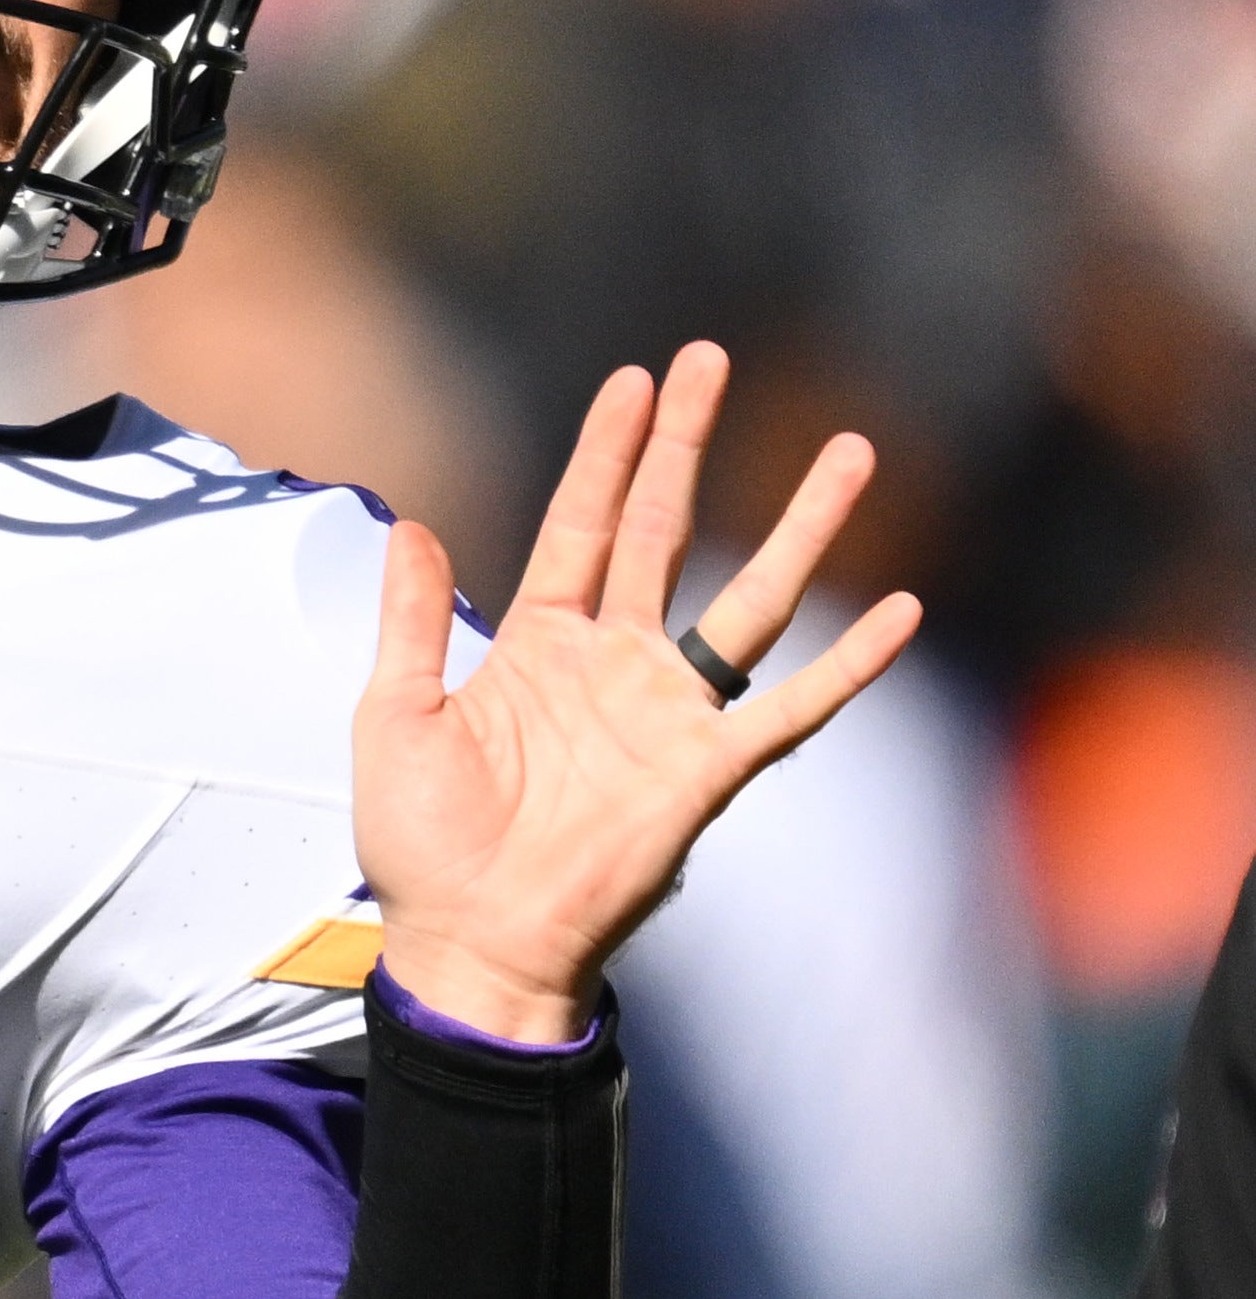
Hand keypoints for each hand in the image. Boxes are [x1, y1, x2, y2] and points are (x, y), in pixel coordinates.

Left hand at [353, 341, 921, 1038]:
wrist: (469, 939)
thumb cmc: (424, 841)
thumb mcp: (397, 715)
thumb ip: (411, 621)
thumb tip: (412, 524)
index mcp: (538, 642)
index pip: (582, 523)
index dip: (608, 452)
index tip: (636, 378)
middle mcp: (613, 662)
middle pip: (663, 530)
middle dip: (688, 447)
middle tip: (712, 359)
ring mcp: (667, 711)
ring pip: (750, 598)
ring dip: (800, 527)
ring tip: (848, 452)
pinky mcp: (707, 770)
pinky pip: (791, 708)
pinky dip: (849, 663)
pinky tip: (901, 610)